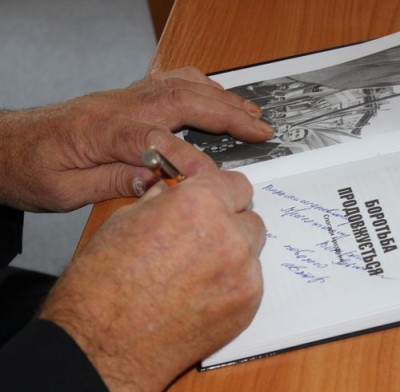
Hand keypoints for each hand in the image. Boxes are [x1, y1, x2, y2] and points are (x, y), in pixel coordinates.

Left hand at [0, 66, 272, 211]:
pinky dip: (200, 85)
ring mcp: (124, 96)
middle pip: (181, 101)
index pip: (153, 140)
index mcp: (100, 131)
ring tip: (252, 112)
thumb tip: (157, 183)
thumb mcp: (62, 191)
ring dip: (221, 98)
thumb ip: (112, 183)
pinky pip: (170, 81)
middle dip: (227, 115)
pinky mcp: (126, 98)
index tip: (213, 179)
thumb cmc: (28, 169)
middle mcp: (117, 105)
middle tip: (262, 130)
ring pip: (181, 86)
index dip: (186, 158)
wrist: (4, 146)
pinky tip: (216, 95)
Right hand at [39, 168, 265, 391]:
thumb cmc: (103, 287)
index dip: (221, 192)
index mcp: (200, 204)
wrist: (103, 346)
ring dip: (233, 254)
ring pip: (252, 251)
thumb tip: (177, 191)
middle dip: (229, 223)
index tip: (215, 199)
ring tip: (196, 271)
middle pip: (250, 218)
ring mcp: (244, 274)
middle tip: (201, 238)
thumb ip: (165, 200)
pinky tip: (199, 296)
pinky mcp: (247, 306)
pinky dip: (232, 284)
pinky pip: (250, 283)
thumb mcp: (124, 220)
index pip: (236, 184)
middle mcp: (229, 236)